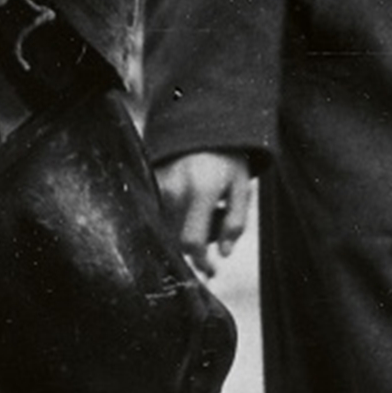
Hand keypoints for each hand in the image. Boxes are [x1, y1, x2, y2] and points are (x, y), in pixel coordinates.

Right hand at [156, 150, 253, 277]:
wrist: (203, 120)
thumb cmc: (228, 157)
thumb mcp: (241, 187)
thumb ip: (236, 222)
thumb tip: (224, 254)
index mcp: (201, 190)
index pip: (191, 241)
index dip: (200, 262)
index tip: (210, 271)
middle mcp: (175, 189)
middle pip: (177, 239)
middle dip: (196, 250)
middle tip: (213, 245)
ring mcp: (158, 184)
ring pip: (167, 229)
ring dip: (184, 235)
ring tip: (204, 217)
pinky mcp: (150, 181)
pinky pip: (158, 214)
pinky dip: (172, 221)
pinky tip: (187, 209)